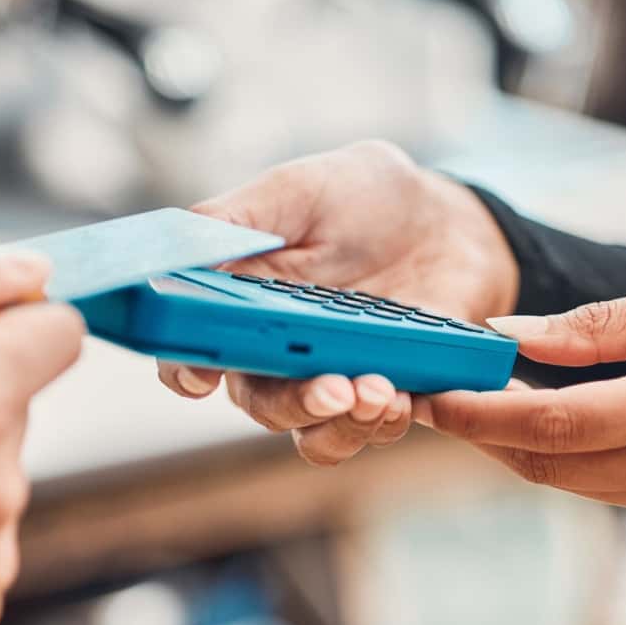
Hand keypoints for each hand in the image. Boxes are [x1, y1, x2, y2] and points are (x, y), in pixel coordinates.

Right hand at [157, 141, 518, 464]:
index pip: (190, 351)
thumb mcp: (296, 189)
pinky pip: (372, 432)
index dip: (186, 368)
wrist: (449, 216)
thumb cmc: (362, 196)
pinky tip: (405, 393)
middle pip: (260, 404)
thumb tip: (176, 244)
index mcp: (241, 304)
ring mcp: (331, 377)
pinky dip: (384, 423)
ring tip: (377, 392)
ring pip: (313, 435)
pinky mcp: (386, 392)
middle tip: (332, 387)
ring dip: (340, 426)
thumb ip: (234, 219)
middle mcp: (277, 352)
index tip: (205, 375)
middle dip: (293, 404)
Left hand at [422, 275, 625, 532]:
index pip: (553, 426)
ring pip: (576, 482)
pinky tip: (554, 414)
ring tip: (483, 395)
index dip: (478, 414)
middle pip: (550, 466)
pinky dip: (571, 454)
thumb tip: (514, 335)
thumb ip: (609, 325)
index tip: (425, 394)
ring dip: (521, 445)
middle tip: (437, 393)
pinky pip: (614, 487)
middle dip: (484, 434)